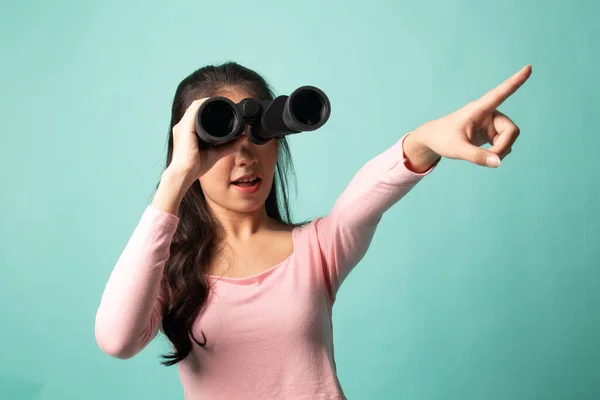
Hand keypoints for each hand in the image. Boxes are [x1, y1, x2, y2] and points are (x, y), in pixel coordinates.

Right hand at [168, 98, 242, 185]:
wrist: (185, 173)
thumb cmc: (196, 166)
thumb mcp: (216, 153)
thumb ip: (229, 145)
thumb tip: (243, 138)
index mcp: (187, 131)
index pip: (197, 114)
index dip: (208, 108)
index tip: (223, 108)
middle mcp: (182, 126)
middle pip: (196, 108)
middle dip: (209, 103)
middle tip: (224, 104)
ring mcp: (182, 126)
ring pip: (195, 106)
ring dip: (207, 101)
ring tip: (219, 101)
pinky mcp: (185, 127)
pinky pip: (194, 110)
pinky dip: (203, 104)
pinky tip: (211, 103)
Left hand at [409, 65, 531, 167]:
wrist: (434, 140)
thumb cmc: (442, 139)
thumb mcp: (457, 149)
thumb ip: (477, 157)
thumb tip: (499, 163)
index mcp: (479, 109)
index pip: (500, 94)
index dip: (515, 82)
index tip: (529, 68)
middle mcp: (489, 113)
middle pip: (511, 130)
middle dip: (503, 146)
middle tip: (491, 159)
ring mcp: (492, 123)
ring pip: (509, 139)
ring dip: (500, 151)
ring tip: (482, 156)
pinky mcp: (491, 132)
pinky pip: (505, 144)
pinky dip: (498, 153)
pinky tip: (485, 155)